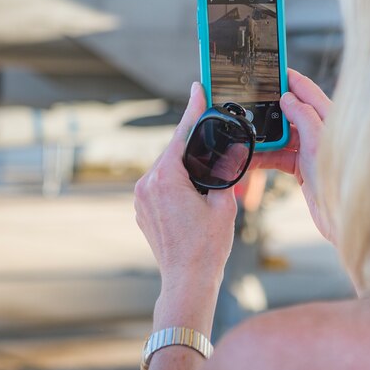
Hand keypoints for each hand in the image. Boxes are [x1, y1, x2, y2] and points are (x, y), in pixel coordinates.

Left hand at [134, 82, 237, 287]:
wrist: (187, 280)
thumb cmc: (206, 246)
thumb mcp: (223, 203)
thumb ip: (222, 172)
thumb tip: (227, 153)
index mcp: (166, 178)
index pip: (181, 134)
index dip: (192, 109)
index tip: (197, 89)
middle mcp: (147, 184)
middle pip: (173, 150)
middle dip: (192, 140)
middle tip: (210, 125)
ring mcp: (141, 198)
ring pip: (166, 167)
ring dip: (185, 162)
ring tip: (206, 164)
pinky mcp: (142, 210)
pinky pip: (160, 183)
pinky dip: (176, 179)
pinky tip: (193, 186)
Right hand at [251, 69, 332, 243]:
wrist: (343, 219)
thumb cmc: (340, 180)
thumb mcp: (319, 142)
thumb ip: (304, 116)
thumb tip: (288, 97)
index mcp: (330, 119)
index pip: (307, 90)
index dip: (289, 78)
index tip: (271, 68)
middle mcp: (321, 132)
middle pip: (291, 112)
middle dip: (269, 108)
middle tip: (247, 101)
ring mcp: (311, 151)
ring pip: (282, 135)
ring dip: (262, 136)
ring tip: (242, 132)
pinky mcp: (303, 169)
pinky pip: (279, 156)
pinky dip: (264, 156)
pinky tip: (248, 157)